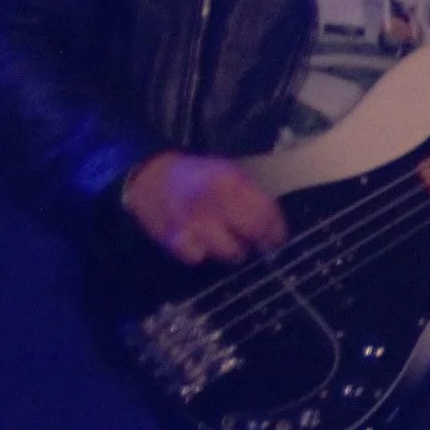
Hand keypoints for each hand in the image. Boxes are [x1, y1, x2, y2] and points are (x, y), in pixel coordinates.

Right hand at [122, 152, 286, 265]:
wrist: (150, 176)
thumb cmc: (197, 175)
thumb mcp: (228, 172)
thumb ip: (250, 194)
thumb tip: (273, 221)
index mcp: (231, 181)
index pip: (266, 212)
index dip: (277, 229)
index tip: (279, 237)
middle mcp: (214, 201)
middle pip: (252, 232)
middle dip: (261, 242)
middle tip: (262, 246)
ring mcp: (194, 222)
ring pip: (230, 252)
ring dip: (234, 251)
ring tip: (230, 243)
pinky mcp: (174, 238)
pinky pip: (198, 257)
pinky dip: (202, 253)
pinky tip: (201, 243)